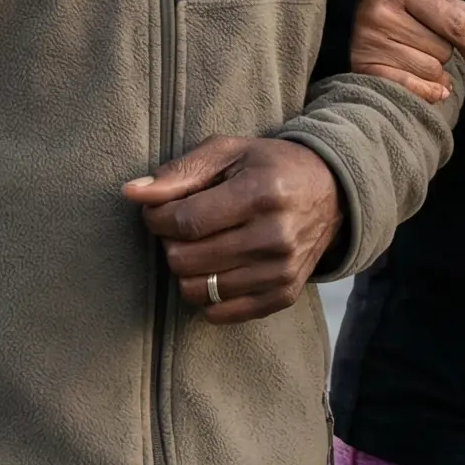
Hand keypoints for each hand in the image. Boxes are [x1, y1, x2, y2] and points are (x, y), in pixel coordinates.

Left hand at [127, 136, 340, 322]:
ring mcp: (281, 271)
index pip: (184, 222)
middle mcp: (275, 237)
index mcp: (261, 194)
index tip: (157, 210)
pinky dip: (207, 294)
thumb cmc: (270, 166)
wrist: (332, 193)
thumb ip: (179, 172)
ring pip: (197, 290)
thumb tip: (132, 192)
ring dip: (187, 269)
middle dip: (170, 242)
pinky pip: (220, 313)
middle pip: (186, 260)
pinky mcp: (284, 295)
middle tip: (182, 226)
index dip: (156, 218)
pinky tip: (217, 268)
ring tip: (200, 245)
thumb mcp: (229, 151)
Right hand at [351, 0, 464, 103]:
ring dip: (435, 73)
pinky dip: (427, 92)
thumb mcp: (427, 0)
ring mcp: (368, 40)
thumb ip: (458, 11)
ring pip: (430, 70)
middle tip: (429, 48)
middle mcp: (379, 11)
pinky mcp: (362, 67)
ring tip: (422, 63)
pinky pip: (409, 87)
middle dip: (444, 53)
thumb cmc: (399, 8)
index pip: (451, 21)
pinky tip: (435, 91)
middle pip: (441, 49)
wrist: (354, 15)